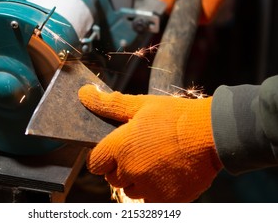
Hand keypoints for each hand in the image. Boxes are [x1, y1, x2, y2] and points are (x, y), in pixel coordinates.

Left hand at [78, 85, 222, 201]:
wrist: (211, 134)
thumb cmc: (174, 116)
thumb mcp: (140, 105)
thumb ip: (109, 104)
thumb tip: (84, 94)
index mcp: (119, 147)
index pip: (94, 162)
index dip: (103, 156)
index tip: (116, 149)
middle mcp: (130, 171)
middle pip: (112, 177)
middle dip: (120, 166)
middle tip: (140, 151)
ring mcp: (148, 188)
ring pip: (130, 190)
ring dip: (137, 179)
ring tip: (155, 161)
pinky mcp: (165, 200)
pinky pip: (149, 200)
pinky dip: (154, 191)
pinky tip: (166, 174)